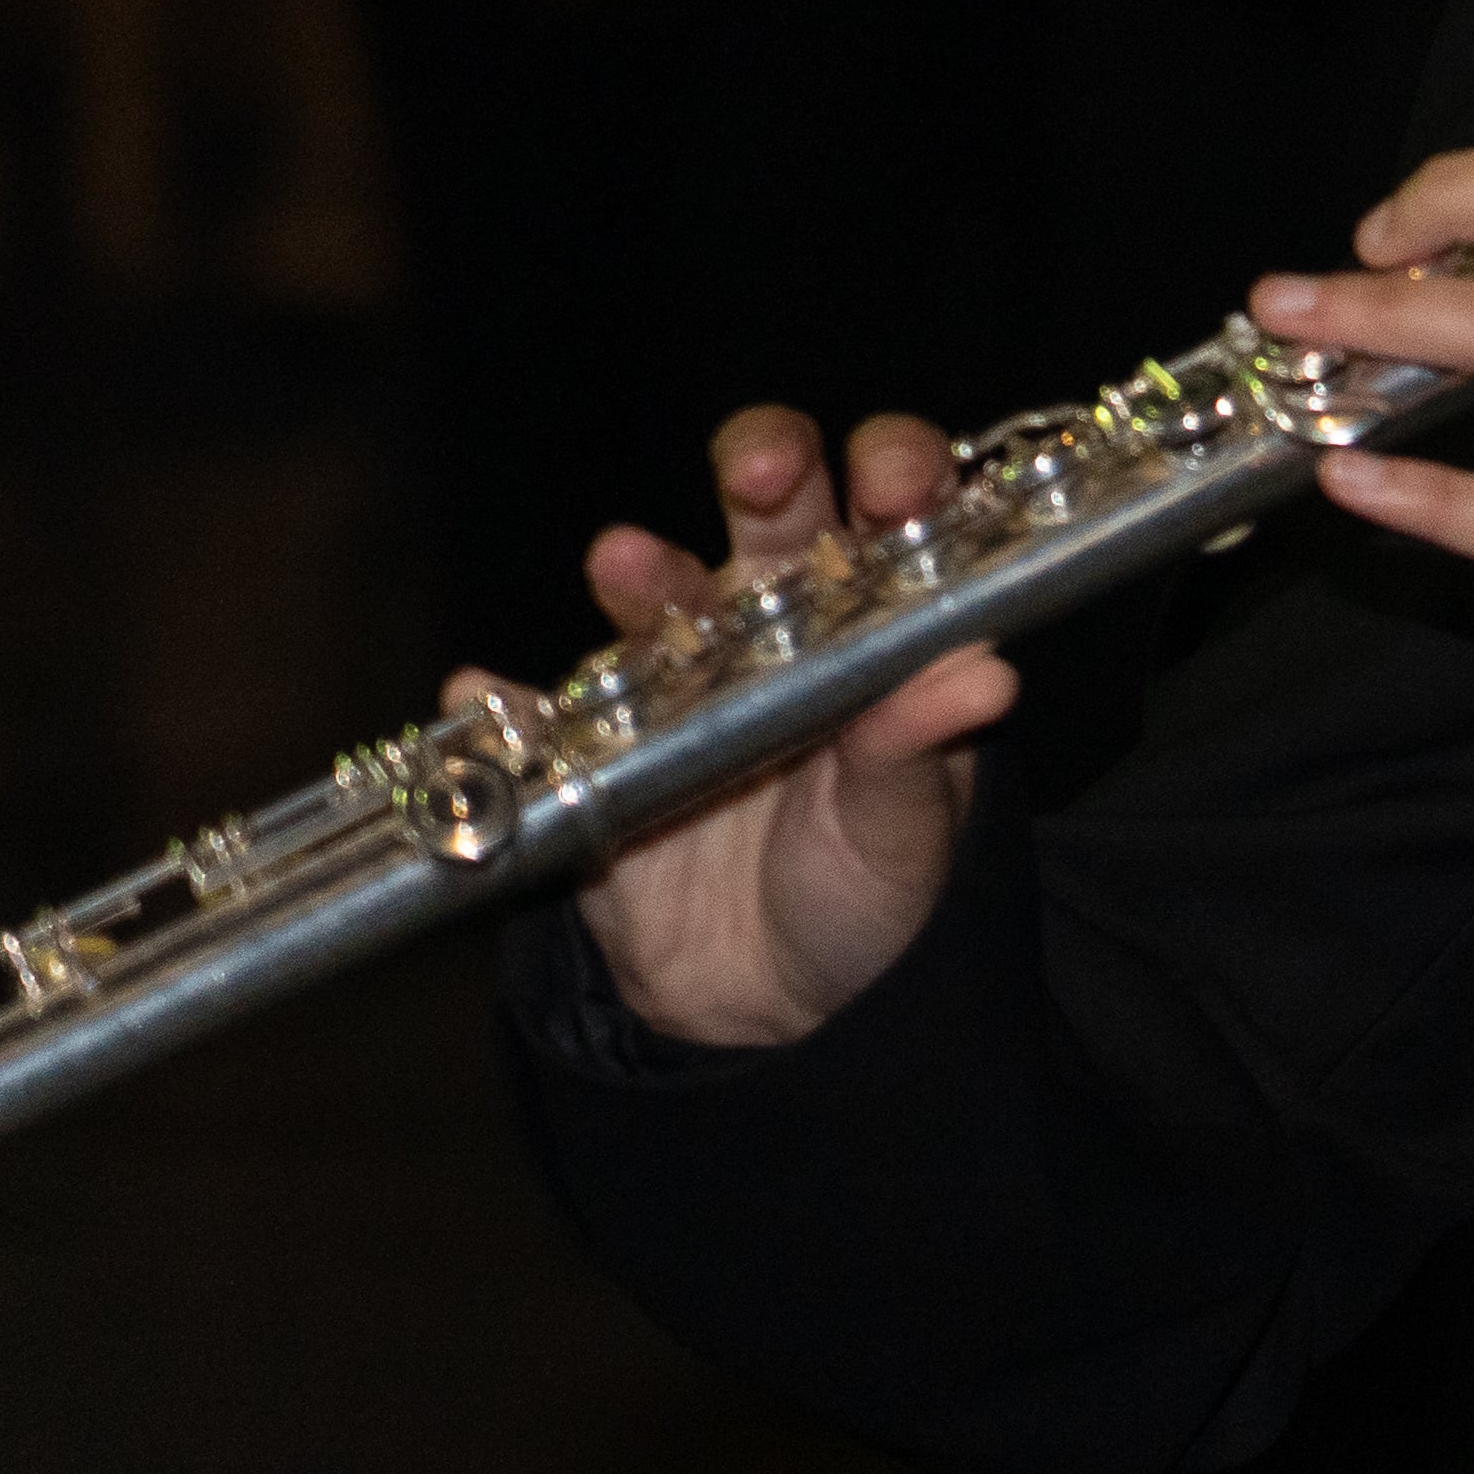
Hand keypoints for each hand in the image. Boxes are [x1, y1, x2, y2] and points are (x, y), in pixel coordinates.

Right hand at [539, 409, 1014, 1048]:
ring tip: (622, 560)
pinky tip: (485, 690)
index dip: (897, 471)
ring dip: (640, 571)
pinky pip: (541, 720)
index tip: (894, 478)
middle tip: (763, 469)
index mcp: (878, 618)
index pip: (892, 508)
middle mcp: (777, 623)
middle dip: (767, 468)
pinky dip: (509, 705)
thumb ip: (923, 747)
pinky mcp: (597, 755)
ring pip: (656, 597)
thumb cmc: (876, 885)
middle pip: (770, 512)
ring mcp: (680, 680)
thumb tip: (987, 677)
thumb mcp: (910, 823)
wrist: (786, 1006)